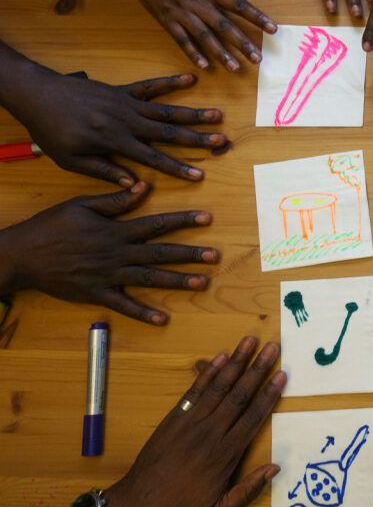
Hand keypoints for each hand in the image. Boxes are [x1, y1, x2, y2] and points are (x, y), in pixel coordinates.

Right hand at [0, 182, 217, 324]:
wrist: (22, 255)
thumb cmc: (51, 226)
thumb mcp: (82, 205)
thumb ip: (116, 199)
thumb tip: (144, 186)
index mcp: (115, 230)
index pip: (156, 224)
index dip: (183, 220)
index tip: (207, 218)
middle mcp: (116, 253)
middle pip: (160, 253)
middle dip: (189, 254)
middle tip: (215, 256)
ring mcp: (108, 276)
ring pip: (149, 279)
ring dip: (177, 282)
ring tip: (203, 283)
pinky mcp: (97, 294)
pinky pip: (123, 305)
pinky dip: (143, 313)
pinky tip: (162, 319)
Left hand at [5, 70, 222, 185]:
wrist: (36, 95)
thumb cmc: (51, 131)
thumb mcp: (72, 160)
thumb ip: (105, 171)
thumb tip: (135, 185)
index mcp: (115, 141)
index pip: (153, 158)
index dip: (178, 167)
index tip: (200, 174)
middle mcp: (126, 121)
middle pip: (168, 132)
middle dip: (197, 138)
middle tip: (221, 141)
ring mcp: (125, 103)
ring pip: (165, 110)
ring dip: (192, 112)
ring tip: (217, 114)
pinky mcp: (121, 90)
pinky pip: (149, 86)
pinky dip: (170, 82)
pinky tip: (190, 78)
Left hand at [103, 337, 285, 506]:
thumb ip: (248, 491)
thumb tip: (275, 467)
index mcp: (224, 455)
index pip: (253, 418)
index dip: (269, 395)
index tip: (282, 376)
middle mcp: (209, 432)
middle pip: (239, 395)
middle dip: (258, 369)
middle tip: (273, 347)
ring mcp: (189, 422)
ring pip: (218, 387)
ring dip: (236, 362)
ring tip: (250, 341)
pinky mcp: (174, 419)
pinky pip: (194, 391)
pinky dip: (208, 372)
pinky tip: (220, 357)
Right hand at [117, 0, 276, 70]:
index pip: (238, 4)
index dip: (257, 17)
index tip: (273, 29)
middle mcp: (196, 1)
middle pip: (224, 26)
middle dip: (242, 44)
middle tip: (258, 60)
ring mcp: (180, 11)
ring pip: (204, 37)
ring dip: (220, 54)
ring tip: (235, 68)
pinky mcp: (165, 18)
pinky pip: (181, 39)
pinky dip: (191, 53)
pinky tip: (204, 66)